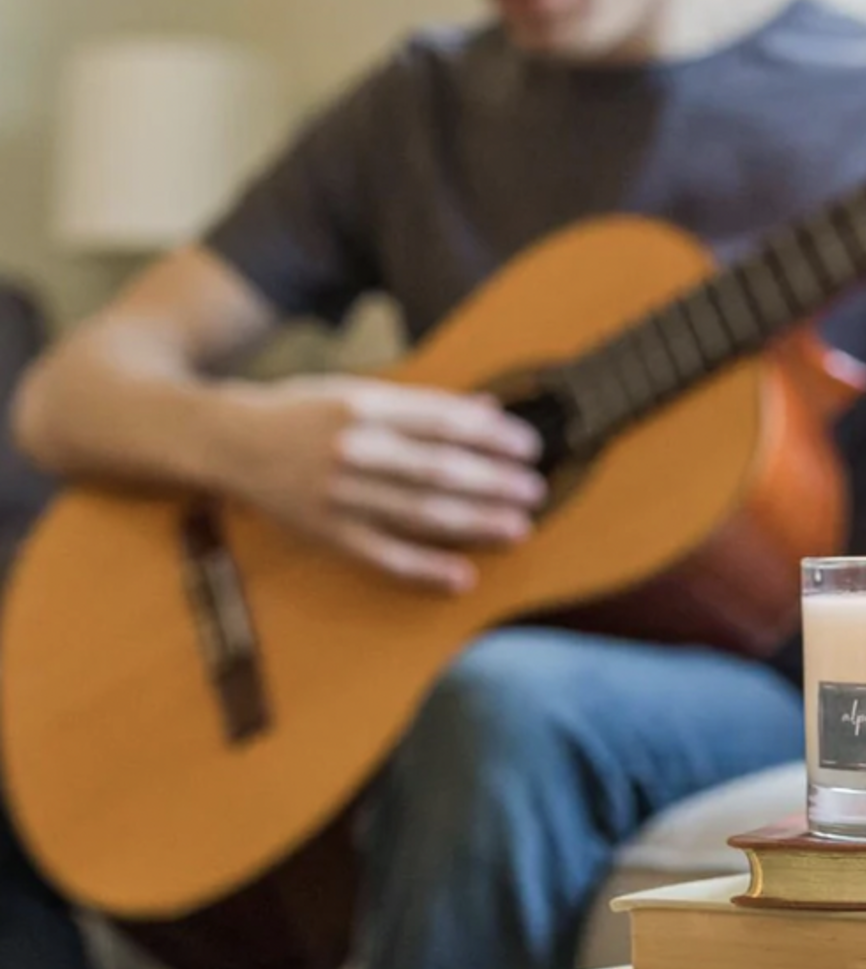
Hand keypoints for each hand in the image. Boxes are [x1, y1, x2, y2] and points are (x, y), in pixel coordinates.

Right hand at [223, 375, 545, 594]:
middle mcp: (352, 449)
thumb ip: (422, 405)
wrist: (227, 441)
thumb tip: (487, 409)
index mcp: (364, 405)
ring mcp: (338, 495)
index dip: (491, 435)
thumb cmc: (302, 412)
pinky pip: (384, 555)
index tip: (528, 446)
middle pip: (437, 469)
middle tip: (535, 490)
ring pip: (418, 513)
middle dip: (493, 481)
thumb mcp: (358, 392)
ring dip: (475, 523)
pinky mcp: (327, 532)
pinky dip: (425, 568)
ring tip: (517, 527)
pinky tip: (462, 576)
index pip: (442, 422)